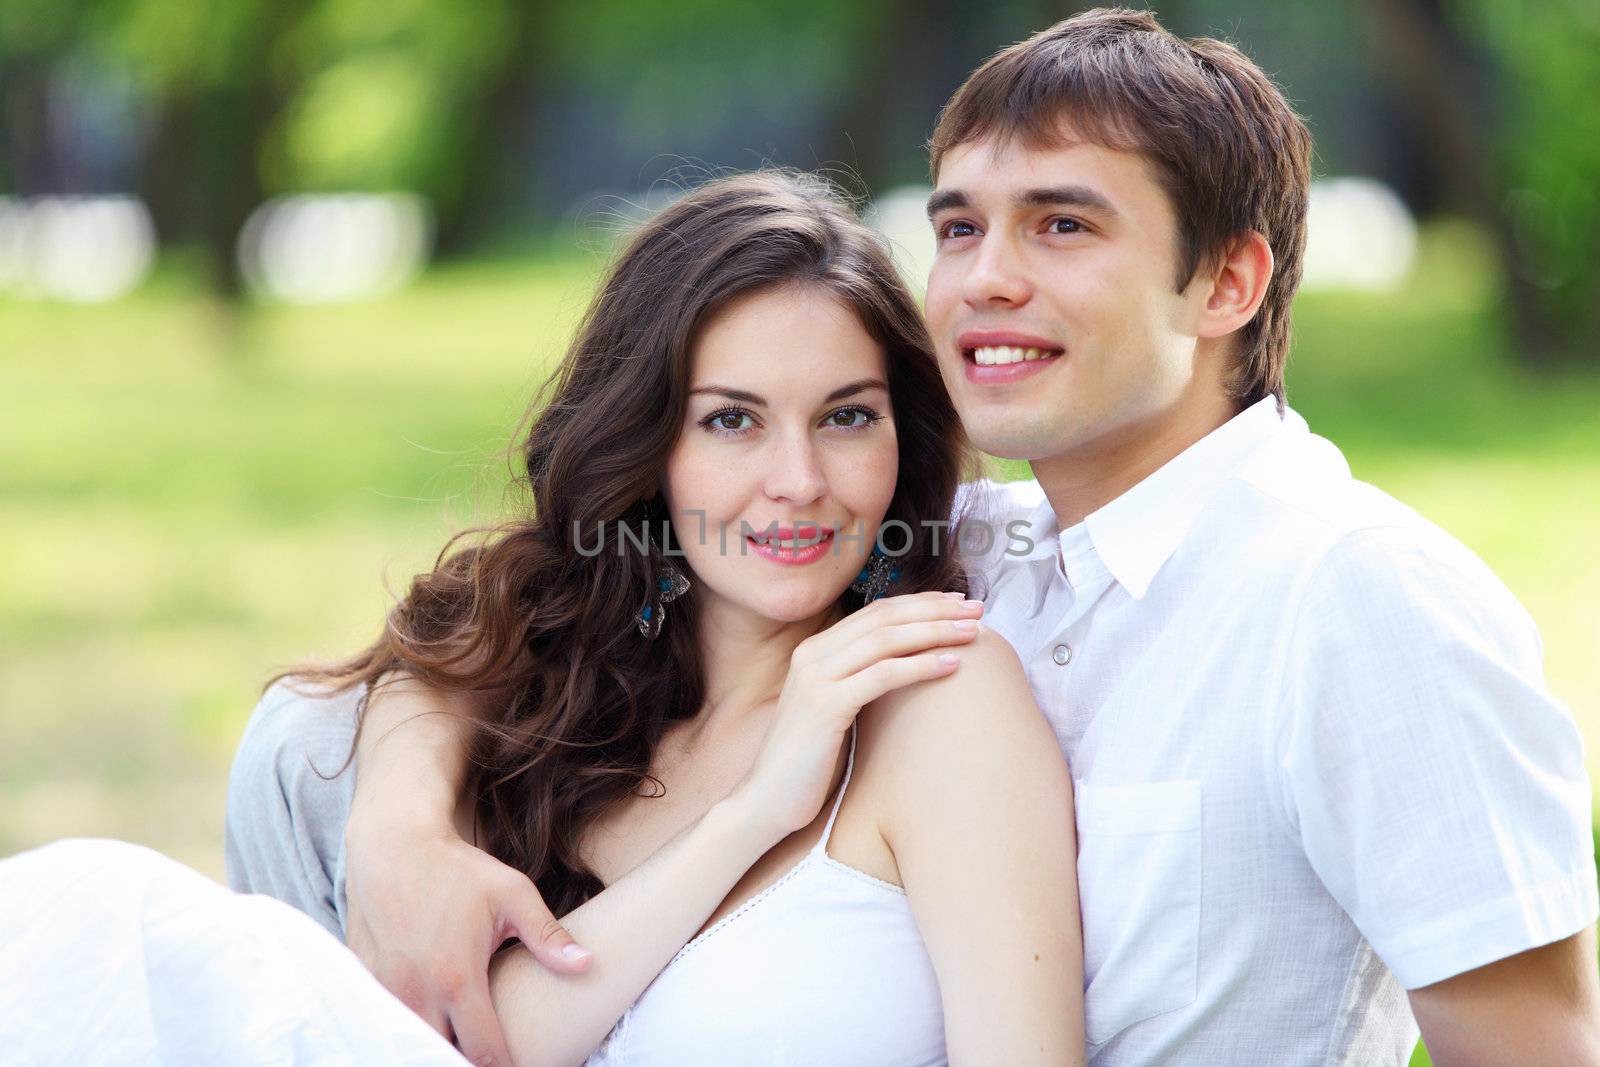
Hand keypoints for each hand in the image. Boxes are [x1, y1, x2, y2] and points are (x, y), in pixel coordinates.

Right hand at [343, 809, 592, 1065]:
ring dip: (433, 1047)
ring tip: (459, 1043)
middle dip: (465, 1064)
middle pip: (441, 1057)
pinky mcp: (363, 984)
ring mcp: (382, 992)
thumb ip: (548, 936)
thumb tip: (587, 964)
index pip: (483, 1051)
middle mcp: (415, 994)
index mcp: (457, 978)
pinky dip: (404, 1032)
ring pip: (409, 1044)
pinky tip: (427, 1026)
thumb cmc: (456, 869)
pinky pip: (383, 1025)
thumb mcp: (512, 894)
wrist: (392, 845)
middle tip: (489, 1057)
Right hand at [729, 590, 984, 841]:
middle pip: (885, 617)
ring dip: (935, 632)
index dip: (921, 602)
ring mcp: (816, 678)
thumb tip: (907, 667)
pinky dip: (920, 666)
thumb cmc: (807, 763)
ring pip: (886, 640)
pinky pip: (882, 676)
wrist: (766, 801)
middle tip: (977, 608)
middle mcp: (812, 655)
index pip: (876, 612)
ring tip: (974, 633)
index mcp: (815, 650)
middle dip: (936, 609)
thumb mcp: (834, 709)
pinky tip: (950, 665)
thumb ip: (858, 681)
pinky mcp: (825, 706)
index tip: (958, 603)